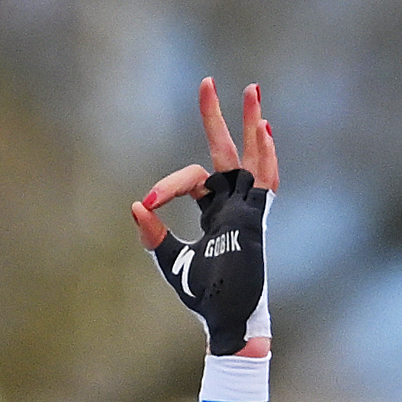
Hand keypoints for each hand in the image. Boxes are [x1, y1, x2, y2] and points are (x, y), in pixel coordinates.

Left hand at [131, 76, 280, 358]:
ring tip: (252, 90)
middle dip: (216, 117)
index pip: (192, 178)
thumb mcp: (171, 261)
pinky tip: (265, 129)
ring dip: (251, 124)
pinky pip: (266, 182)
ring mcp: (249, 209)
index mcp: (215, 211)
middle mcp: (234, 204)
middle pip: (227, 151)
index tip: (148, 203)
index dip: (168, 184)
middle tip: (206, 81)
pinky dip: (266, 156)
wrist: (225, 320)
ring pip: (253, 157)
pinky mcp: (257, 220)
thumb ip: (154, 234)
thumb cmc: (203, 295)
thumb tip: (135, 205)